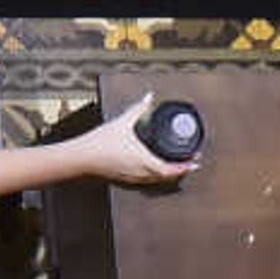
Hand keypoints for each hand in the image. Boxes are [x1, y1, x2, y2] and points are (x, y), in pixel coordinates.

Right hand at [71, 96, 192, 187]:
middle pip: (168, 177)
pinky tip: (155, 168)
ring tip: (177, 165)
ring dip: (169, 174)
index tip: (195, 161)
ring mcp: (135, 178)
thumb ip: (138, 109)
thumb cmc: (102, 142)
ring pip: (158, 181)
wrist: (84, 157)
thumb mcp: (123, 122)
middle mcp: (142, 173)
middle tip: (190, 162)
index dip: (185, 167)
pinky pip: (148, 180)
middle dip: (181, 170)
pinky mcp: (127, 179)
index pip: (172, 169)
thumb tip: (148, 97)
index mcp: (145, 160)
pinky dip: (157, 175)